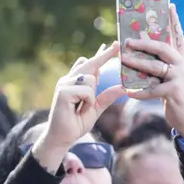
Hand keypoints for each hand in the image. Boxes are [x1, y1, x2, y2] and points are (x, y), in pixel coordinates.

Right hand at [33, 43, 126, 171]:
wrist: (61, 138)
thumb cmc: (75, 124)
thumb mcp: (95, 109)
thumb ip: (106, 98)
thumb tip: (122, 87)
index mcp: (75, 82)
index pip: (90, 65)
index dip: (101, 55)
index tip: (113, 46)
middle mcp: (68, 80)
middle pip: (90, 64)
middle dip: (104, 55)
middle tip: (118, 45)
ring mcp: (64, 84)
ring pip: (91, 79)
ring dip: (91, 96)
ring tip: (82, 108)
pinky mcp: (63, 91)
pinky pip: (86, 90)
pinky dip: (87, 101)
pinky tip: (78, 109)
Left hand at [120, 3, 183, 137]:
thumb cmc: (179, 97)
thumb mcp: (175, 78)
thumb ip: (164, 66)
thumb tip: (144, 55)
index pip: (179, 36)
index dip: (174, 21)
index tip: (170, 5)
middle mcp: (183, 65)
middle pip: (163, 47)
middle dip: (144, 42)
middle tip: (128, 40)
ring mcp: (180, 77)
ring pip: (155, 66)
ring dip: (137, 62)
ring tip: (123, 59)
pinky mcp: (174, 91)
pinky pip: (152, 89)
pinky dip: (139, 91)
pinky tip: (128, 91)